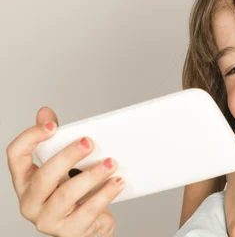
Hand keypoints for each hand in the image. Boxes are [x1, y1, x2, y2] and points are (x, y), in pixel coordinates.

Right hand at [6, 107, 123, 236]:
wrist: (89, 226)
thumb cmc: (75, 194)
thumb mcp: (64, 166)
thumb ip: (56, 141)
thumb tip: (45, 112)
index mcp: (26, 181)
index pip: (16, 155)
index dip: (31, 138)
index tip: (53, 126)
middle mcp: (31, 201)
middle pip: (43, 175)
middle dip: (68, 156)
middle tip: (89, 142)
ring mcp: (48, 219)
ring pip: (67, 195)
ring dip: (92, 176)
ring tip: (112, 162)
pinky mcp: (69, 232)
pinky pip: (87, 212)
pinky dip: (105, 195)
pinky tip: (117, 182)